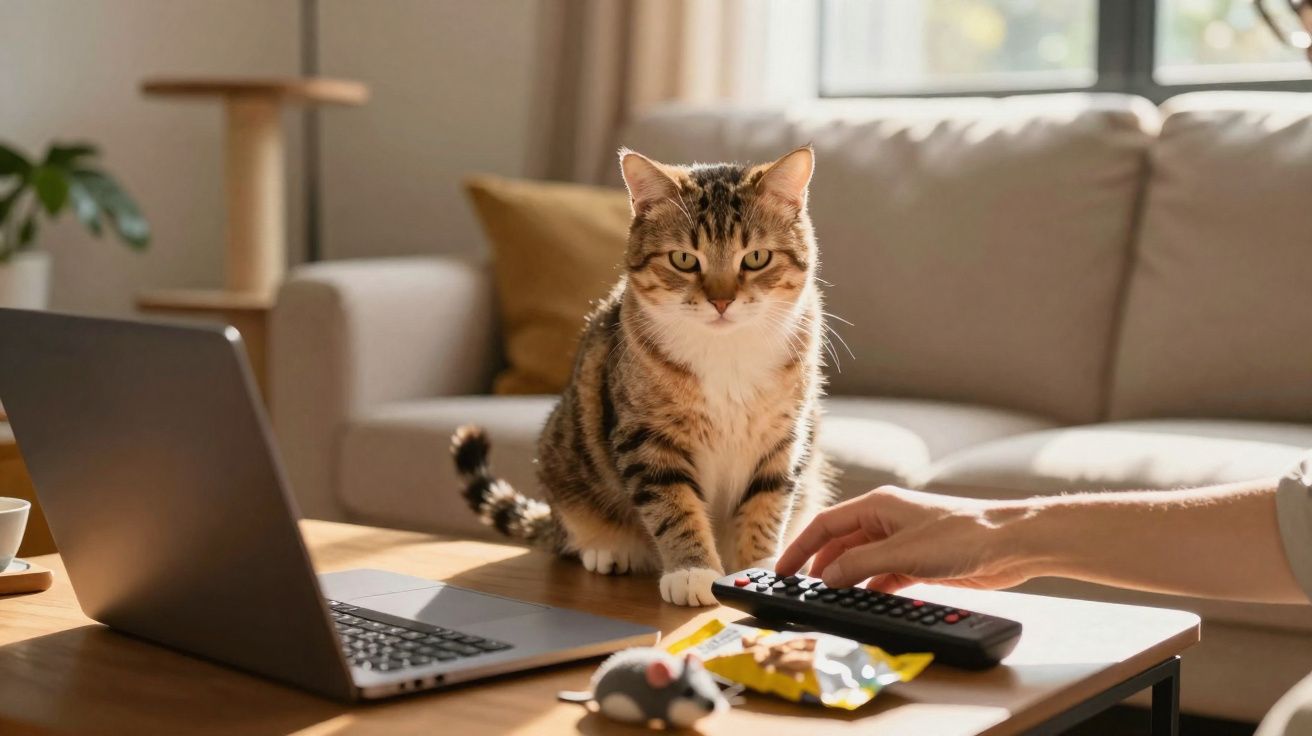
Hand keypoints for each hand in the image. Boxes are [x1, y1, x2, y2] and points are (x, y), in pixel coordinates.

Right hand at [775, 486, 1037, 592]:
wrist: (1010, 543)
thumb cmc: (963, 534)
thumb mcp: (901, 552)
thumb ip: (859, 564)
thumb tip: (828, 577)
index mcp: (877, 506)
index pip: (825, 525)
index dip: (800, 547)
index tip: (782, 570)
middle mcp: (886, 521)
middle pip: (840, 544)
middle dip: (820, 566)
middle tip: (801, 590)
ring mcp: (903, 542)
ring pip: (861, 561)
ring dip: (846, 580)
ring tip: (829, 599)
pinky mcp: (919, 562)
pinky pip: (884, 576)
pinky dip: (872, 588)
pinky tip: (865, 601)